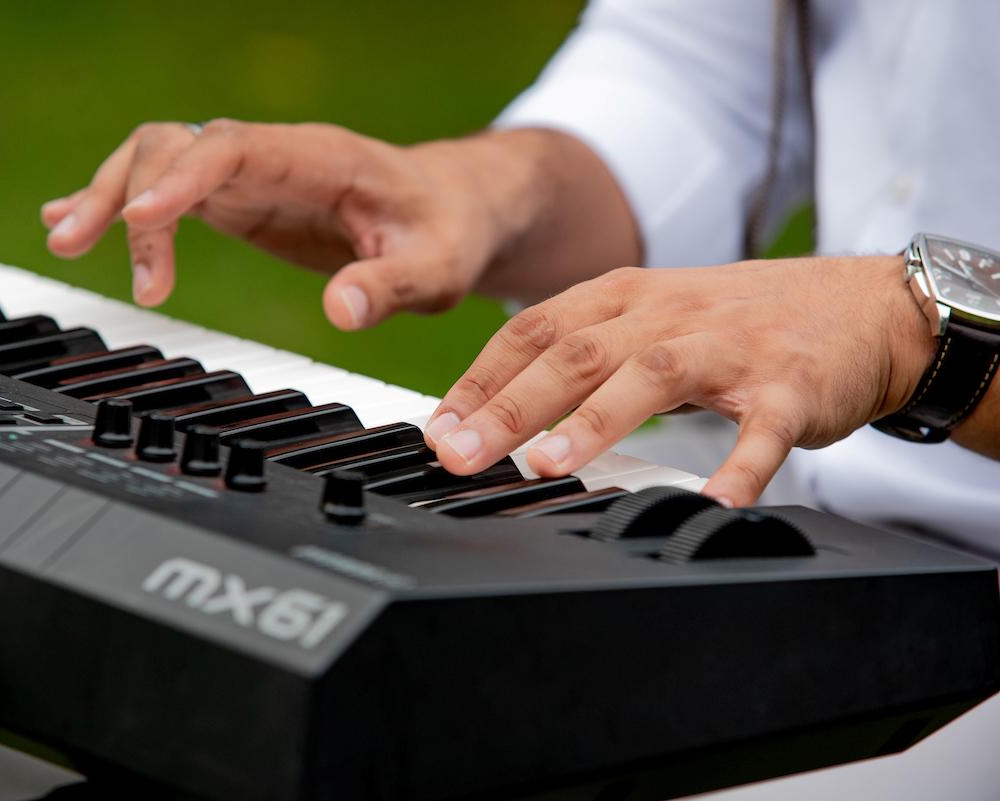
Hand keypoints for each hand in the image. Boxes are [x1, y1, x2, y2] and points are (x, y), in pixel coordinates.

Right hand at [42, 119, 520, 323]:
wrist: (450, 208)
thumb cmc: (446, 232)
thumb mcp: (436, 268)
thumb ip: (392, 287)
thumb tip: (339, 313)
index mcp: (318, 157)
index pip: (235, 149)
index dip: (182, 178)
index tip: (141, 220)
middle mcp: (272, 155)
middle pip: (176, 146)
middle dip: (123, 191)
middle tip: (78, 247)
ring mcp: (249, 175)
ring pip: (158, 159)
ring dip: (109, 196)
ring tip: (64, 240)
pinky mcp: (238, 200)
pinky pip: (167, 188)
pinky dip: (120, 203)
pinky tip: (76, 221)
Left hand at [424, 256, 938, 505]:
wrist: (861, 308)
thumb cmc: (739, 323)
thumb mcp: (651, 319)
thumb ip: (583, 355)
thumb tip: (494, 411)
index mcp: (625, 297)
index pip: (533, 329)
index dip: (479, 379)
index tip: (437, 429)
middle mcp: (668, 313)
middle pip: (575, 352)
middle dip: (509, 406)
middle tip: (459, 454)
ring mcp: (729, 347)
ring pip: (651, 375)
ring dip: (594, 422)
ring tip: (547, 465)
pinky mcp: (789, 386)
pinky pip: (760, 429)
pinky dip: (735, 465)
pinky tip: (710, 500)